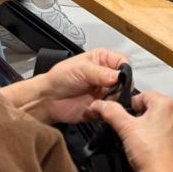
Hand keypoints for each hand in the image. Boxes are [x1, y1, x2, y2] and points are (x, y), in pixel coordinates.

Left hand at [5, 48, 126, 124]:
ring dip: (112, 101)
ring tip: (100, 101)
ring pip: (120, 97)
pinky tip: (94, 108)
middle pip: (125, 82)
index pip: (123, 63)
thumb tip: (119, 76)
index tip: (121, 79)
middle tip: (110, 92)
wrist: (47, 100)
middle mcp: (106, 76)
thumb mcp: (81, 69)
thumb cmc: (60, 78)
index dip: (125, 71)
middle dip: (120, 89)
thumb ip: (101, 73)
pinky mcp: (101, 108)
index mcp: (103, 60)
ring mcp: (104, 93)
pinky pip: (111, 112)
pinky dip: (105, 112)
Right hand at [88, 90, 172, 171]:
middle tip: (125, 130)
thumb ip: (111, 112)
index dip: (127, 106)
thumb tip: (98, 104)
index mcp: (165, 102)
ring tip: (131, 139)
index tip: (119, 118)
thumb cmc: (148, 151)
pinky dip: (146, 136)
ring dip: (138, 127)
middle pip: (145, 107)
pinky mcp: (171, 140)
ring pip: (149, 120)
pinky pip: (155, 130)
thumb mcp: (125, 127)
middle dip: (132, 117)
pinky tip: (139, 146)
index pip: (139, 95)